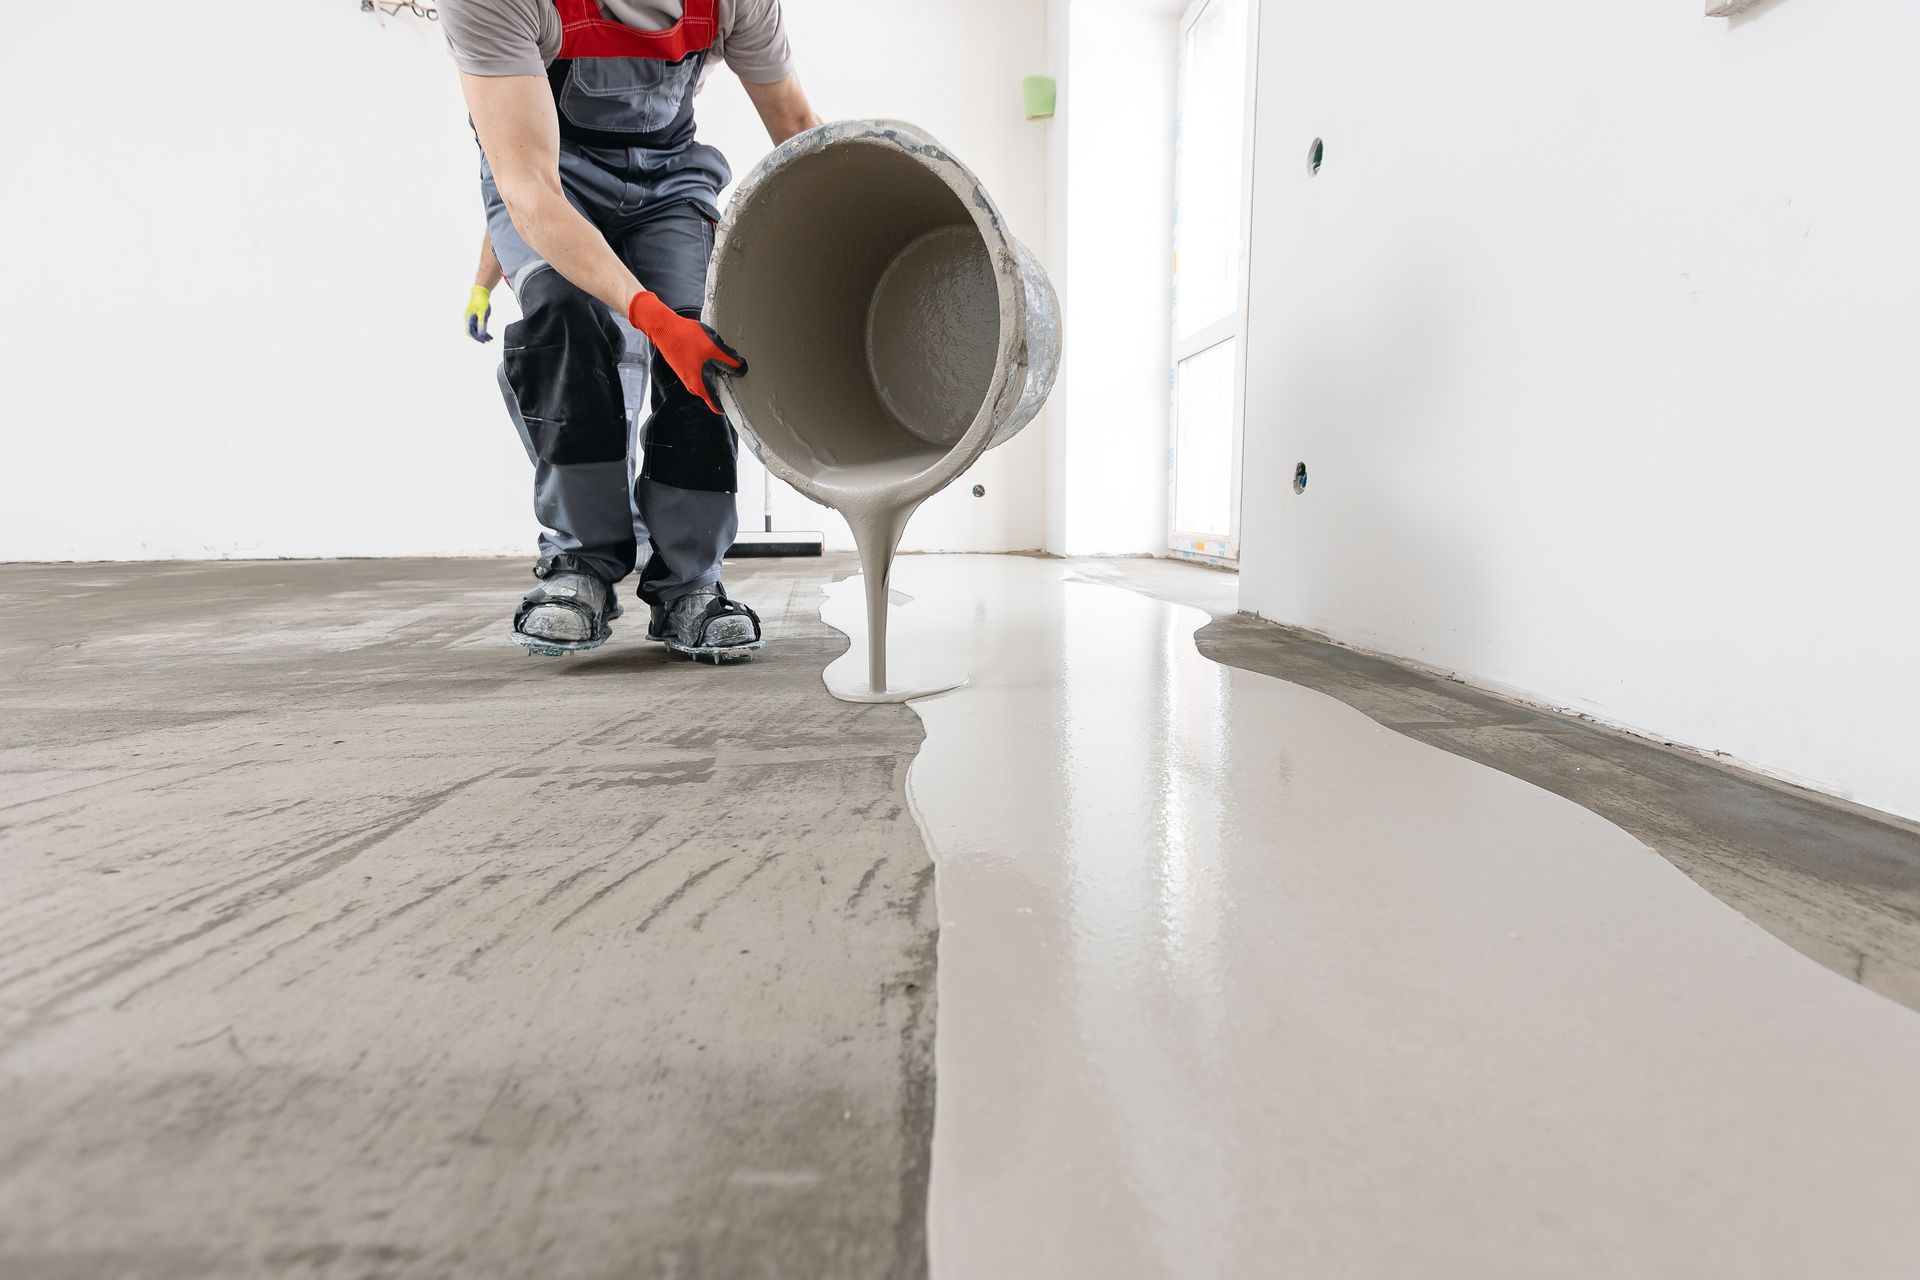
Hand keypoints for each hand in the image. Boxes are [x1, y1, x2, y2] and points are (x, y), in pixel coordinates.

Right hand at [464, 284, 493, 342]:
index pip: (470, 332)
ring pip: (477, 330)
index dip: (476, 337)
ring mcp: (473, 319)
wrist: (481, 292)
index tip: (483, 340)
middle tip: (487, 341)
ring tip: (490, 339)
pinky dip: (484, 331)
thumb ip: (481, 323)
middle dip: (480, 337)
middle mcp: (469, 319)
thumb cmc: (480, 300)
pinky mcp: (477, 318)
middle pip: (473, 332)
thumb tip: (481, 334)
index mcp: (468, 318)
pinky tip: (489, 334)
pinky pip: (480, 326)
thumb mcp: (482, 312)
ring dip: (483, 335)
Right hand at [627, 291, 745, 414]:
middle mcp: (693, 386)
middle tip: (734, 369)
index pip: (717, 406)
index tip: (738, 394)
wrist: (665, 328)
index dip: (729, 403)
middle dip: (726, 382)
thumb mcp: (715, 349)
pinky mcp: (685, 368)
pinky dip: (709, 364)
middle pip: (715, 391)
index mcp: (701, 387)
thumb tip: (742, 370)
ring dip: (717, 371)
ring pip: (708, 380)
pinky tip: (711, 350)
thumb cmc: (687, 339)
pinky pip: (702, 371)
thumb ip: (730, 362)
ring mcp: (688, 377)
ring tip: (722, 356)